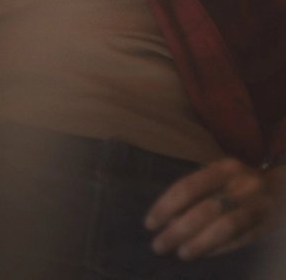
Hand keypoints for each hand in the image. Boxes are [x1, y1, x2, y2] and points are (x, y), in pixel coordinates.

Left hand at [145, 157, 284, 258]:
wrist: (283, 190)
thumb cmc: (239, 182)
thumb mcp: (219, 175)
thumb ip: (196, 191)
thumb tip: (167, 218)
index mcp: (224, 168)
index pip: (188, 187)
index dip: (166, 206)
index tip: (150, 223)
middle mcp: (242, 186)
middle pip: (205, 210)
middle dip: (178, 230)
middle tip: (158, 245)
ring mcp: (257, 207)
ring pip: (225, 228)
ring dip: (199, 243)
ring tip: (179, 254)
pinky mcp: (266, 226)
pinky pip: (240, 240)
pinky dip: (218, 249)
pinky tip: (202, 254)